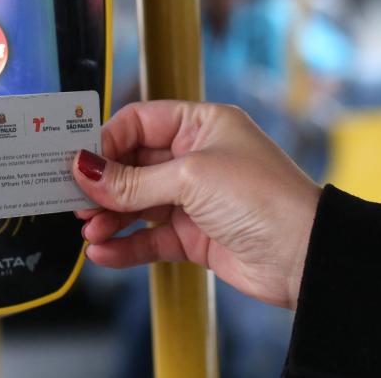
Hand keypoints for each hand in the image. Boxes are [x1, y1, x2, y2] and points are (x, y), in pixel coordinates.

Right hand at [72, 100, 321, 310]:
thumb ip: (133, 180)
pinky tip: (104, 252)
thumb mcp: (191, 178)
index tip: (80, 163)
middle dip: (103, 184)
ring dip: (110, 217)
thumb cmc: (265, 198)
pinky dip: (125, 245)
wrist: (305, 256)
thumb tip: (85, 169)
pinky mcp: (195, 237)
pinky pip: (150, 237)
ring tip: (89, 230)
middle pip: (133, 165)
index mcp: (201, 125)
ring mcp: (196, 199)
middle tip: (75, 199)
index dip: (108, 142)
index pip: (139, 123)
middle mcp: (197, 158)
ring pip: (137, 204)